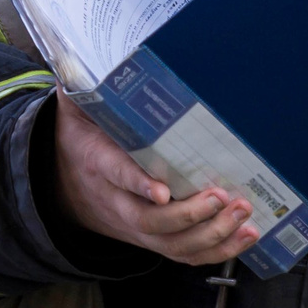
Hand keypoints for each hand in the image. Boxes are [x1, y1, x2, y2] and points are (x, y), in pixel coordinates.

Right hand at [53, 98, 259, 265]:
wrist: (62, 188)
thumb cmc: (81, 141)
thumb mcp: (75, 111)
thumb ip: (81, 85)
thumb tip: (82, 52)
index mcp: (98, 164)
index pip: (118, 176)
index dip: (139, 185)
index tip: (162, 191)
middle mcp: (117, 203)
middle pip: (150, 222)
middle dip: (189, 215)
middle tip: (221, 197)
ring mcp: (136, 227)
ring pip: (171, 244)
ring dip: (211, 235)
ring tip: (244, 217)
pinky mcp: (153, 239)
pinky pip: (184, 254)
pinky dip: (217, 251)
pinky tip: (245, 236)